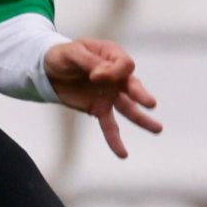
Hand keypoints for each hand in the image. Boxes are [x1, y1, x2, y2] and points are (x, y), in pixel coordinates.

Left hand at [45, 38, 161, 158]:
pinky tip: (123, 153)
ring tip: (158, 129)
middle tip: (150, 104)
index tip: (94, 76)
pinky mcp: (99, 108)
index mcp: (111, 56)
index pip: (124, 65)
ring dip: (142, 119)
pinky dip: (115, 139)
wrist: (48, 70)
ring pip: (128, 108)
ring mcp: (110, 94)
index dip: (113, 72)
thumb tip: (100, 75)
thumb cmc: (61, 56)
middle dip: (140, 94)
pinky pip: (109, 125)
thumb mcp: (72, 52)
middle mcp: (116, 76)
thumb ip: (89, 61)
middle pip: (133, 86)